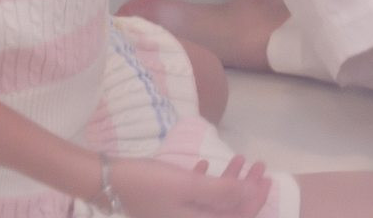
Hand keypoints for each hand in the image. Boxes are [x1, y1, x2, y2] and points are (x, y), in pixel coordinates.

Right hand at [107, 153, 269, 216]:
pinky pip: (192, 198)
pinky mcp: (165, 206)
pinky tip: (205, 165)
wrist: (106, 181)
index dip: (254, 201)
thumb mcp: (188, 185)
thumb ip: (221, 191)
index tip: (266, 178)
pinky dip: (204, 183)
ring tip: (239, 159)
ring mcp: (175, 216)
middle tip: (258, 165)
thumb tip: (250, 194)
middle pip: (226, 211)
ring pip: (211, 202)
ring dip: (226, 183)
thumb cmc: (148, 184)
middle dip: (244, 190)